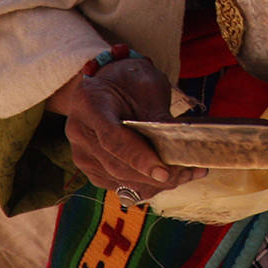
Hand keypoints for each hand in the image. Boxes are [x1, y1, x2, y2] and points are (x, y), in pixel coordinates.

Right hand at [48, 57, 206, 201]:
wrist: (111, 85)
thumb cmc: (130, 81)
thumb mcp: (148, 86)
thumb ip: (159, 117)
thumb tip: (179, 148)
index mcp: (89, 103)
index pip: (112, 139)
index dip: (138, 158)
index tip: (164, 171)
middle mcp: (79, 132)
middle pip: (117, 166)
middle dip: (154, 175)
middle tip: (187, 172)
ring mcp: (83, 154)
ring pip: (121, 180)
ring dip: (156, 183)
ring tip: (186, 174)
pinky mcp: (92, 170)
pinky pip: (121, 185)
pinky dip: (148, 184)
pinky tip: (171, 177)